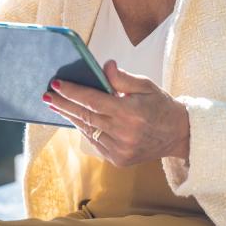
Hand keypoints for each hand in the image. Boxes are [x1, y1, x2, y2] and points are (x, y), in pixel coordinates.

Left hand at [43, 60, 189, 165]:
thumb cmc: (161, 106)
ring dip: (70, 117)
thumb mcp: (146, 85)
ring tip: (55, 105)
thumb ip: (122, 78)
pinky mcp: (118, 160)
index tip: (56, 84)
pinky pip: (94, 142)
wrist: (179, 135)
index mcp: (130, 113)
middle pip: (85, 116)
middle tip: (47, 95)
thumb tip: (103, 66)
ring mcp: (120, 150)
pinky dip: (84, 129)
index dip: (73, 92)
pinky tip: (75, 118)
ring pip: (87, 130)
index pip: (93, 100)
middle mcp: (124, 134)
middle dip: (63, 104)